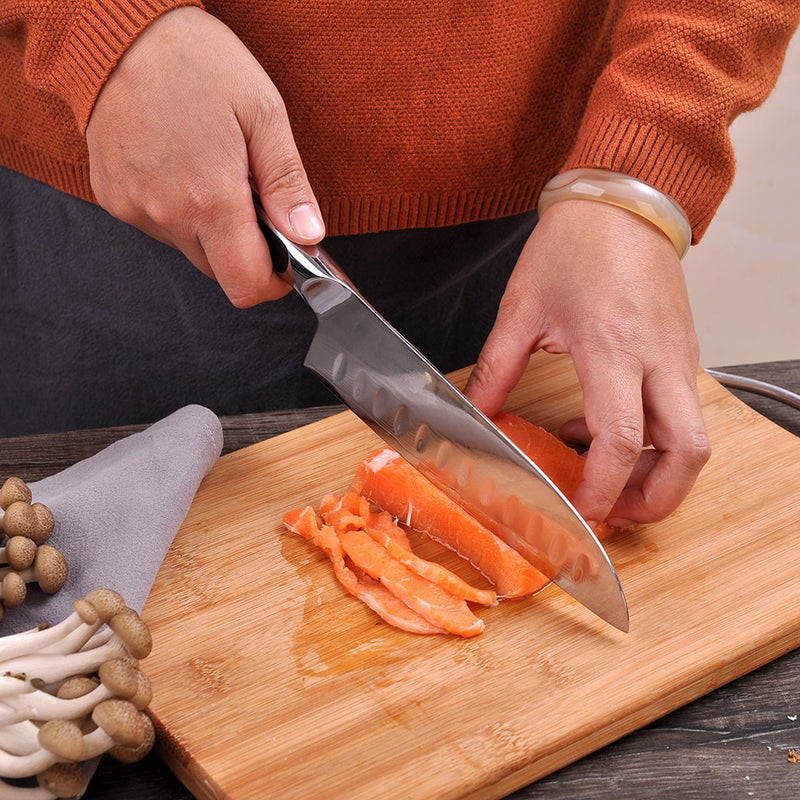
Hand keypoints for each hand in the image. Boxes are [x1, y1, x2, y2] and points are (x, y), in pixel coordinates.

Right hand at [85, 6, 323, 306]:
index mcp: (210, 199)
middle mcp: (166, 213)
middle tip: (250, 198)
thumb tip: (308, 235)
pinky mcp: (113, 198)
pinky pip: (159, 227)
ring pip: (189, 249)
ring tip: (211, 171)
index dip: (272, 283)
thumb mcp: (263, 114)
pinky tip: (181, 168)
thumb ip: (288, 185)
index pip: (245, 285)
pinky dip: (178, 211)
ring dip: (210, 229)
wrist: (118, 29)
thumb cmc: (195, 61)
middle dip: (244, 250)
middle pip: (219, 271)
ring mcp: (134, 208)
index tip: (284, 264)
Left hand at [463, 201, 711, 527]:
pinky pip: (680, 413)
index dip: (602, 489)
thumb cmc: (575, 245)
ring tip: (598, 475)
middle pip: (687, 455)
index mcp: (614, 349)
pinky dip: (651, 440)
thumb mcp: (521, 309)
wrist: (623, 202)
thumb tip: (476, 412)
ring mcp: (678, 357)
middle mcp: (659, 360)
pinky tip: (597, 427)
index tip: (580, 513)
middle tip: (609, 512)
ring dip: (655, 474)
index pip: (621, 441)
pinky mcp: (681, 353)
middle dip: (654, 499)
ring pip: (693, 439)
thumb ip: (496, 368)